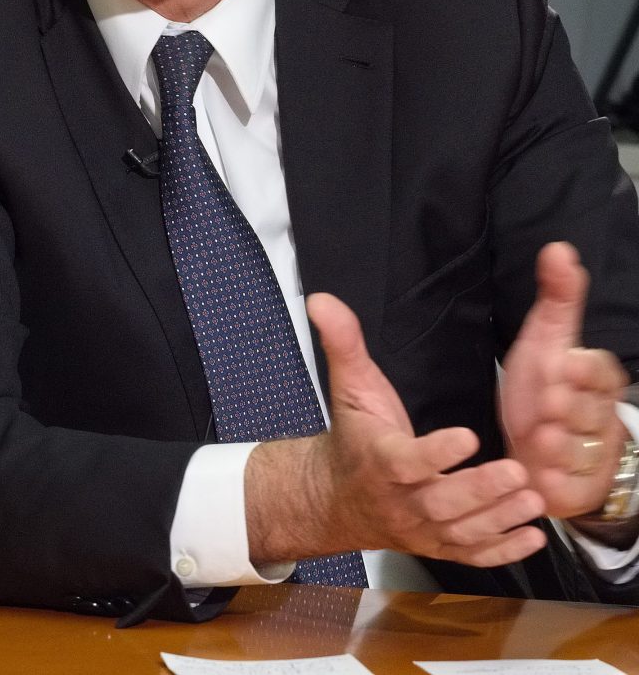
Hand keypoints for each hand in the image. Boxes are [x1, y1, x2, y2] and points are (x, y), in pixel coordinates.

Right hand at [245, 293, 546, 568]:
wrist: (337, 497)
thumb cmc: (354, 435)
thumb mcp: (349, 386)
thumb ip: (342, 342)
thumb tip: (321, 299)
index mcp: (382, 460)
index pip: (408, 462)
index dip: (436, 453)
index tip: (467, 435)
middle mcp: (402, 501)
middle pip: (440, 503)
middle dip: (480, 490)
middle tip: (517, 471)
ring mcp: (423, 530)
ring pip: (461, 532)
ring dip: (499, 518)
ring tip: (532, 498)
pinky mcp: (440, 546)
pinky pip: (471, 556)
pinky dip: (503, 551)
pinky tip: (533, 535)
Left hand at [500, 241, 627, 518]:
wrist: (534, 441)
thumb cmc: (544, 383)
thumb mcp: (545, 337)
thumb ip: (557, 297)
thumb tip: (559, 248)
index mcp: (595, 377)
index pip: (601, 371)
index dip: (584, 369)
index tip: (563, 362)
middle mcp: (600, 417)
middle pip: (591, 412)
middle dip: (571, 408)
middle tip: (550, 403)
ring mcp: (592, 456)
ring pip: (583, 453)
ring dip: (563, 448)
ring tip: (542, 439)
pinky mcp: (578, 487)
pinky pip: (571, 488)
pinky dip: (556, 484)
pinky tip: (538, 477)